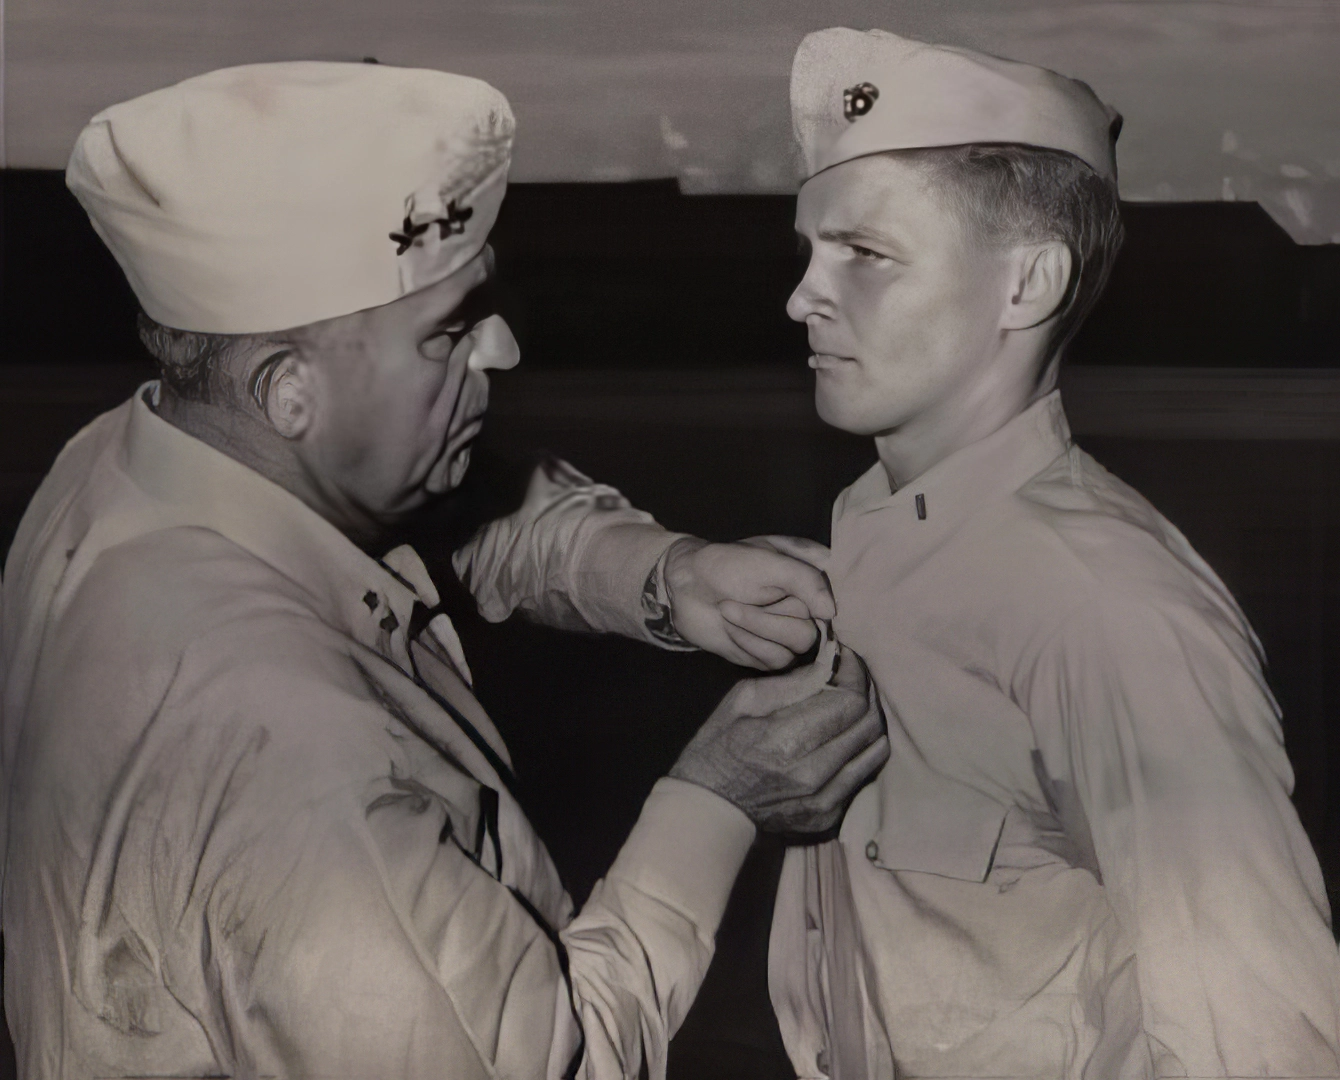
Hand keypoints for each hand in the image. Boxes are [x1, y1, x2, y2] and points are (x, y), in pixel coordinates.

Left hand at [662, 535, 834, 669]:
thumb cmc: (724, 565)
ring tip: (727, 609)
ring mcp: (790, 631)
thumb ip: (805, 580)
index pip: (840, 596)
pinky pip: (776, 660)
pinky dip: (749, 642)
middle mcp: (808, 604)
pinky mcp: (771, 652)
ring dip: (756, 628)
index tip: (792, 599)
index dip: (823, 603)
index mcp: (813, 573)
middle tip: (735, 601)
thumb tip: (831, 612)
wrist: (684, 587)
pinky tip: (729, 627)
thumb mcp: (766, 561)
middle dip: (771, 616)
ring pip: (797, 645)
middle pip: (816, 627)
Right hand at [669, 635, 888, 834]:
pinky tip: (847, 734)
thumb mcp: (743, 699)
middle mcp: (812, 773)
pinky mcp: (828, 815)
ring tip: (854, 702)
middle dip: (866, 691)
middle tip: (853, 676)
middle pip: (868, 723)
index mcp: (787, 740)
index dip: (857, 674)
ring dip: (870, 719)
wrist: (710, 807)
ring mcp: (823, 799)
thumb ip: (792, 682)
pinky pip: (864, 774)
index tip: (848, 658)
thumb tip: (830, 664)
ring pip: (874, 749)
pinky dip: (863, 748)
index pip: (849, 701)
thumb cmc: (719, 746)